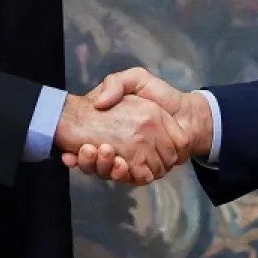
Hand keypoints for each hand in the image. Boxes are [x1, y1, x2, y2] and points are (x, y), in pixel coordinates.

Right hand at [61, 68, 213, 181]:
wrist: (187, 112)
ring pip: (108, 173)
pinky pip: (130, 178)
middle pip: (94, 163)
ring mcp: (132, 161)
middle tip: (86, 148)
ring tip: (103, 152)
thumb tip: (98, 103)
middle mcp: (118, 148)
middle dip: (87, 160)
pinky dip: (121, 174)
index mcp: (112, 130)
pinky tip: (119, 163)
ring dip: (101, 167)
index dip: (77, 150)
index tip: (70, 148)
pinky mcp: (146, 171)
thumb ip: (116, 84)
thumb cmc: (161, 95)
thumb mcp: (135, 79)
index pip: (85, 147)